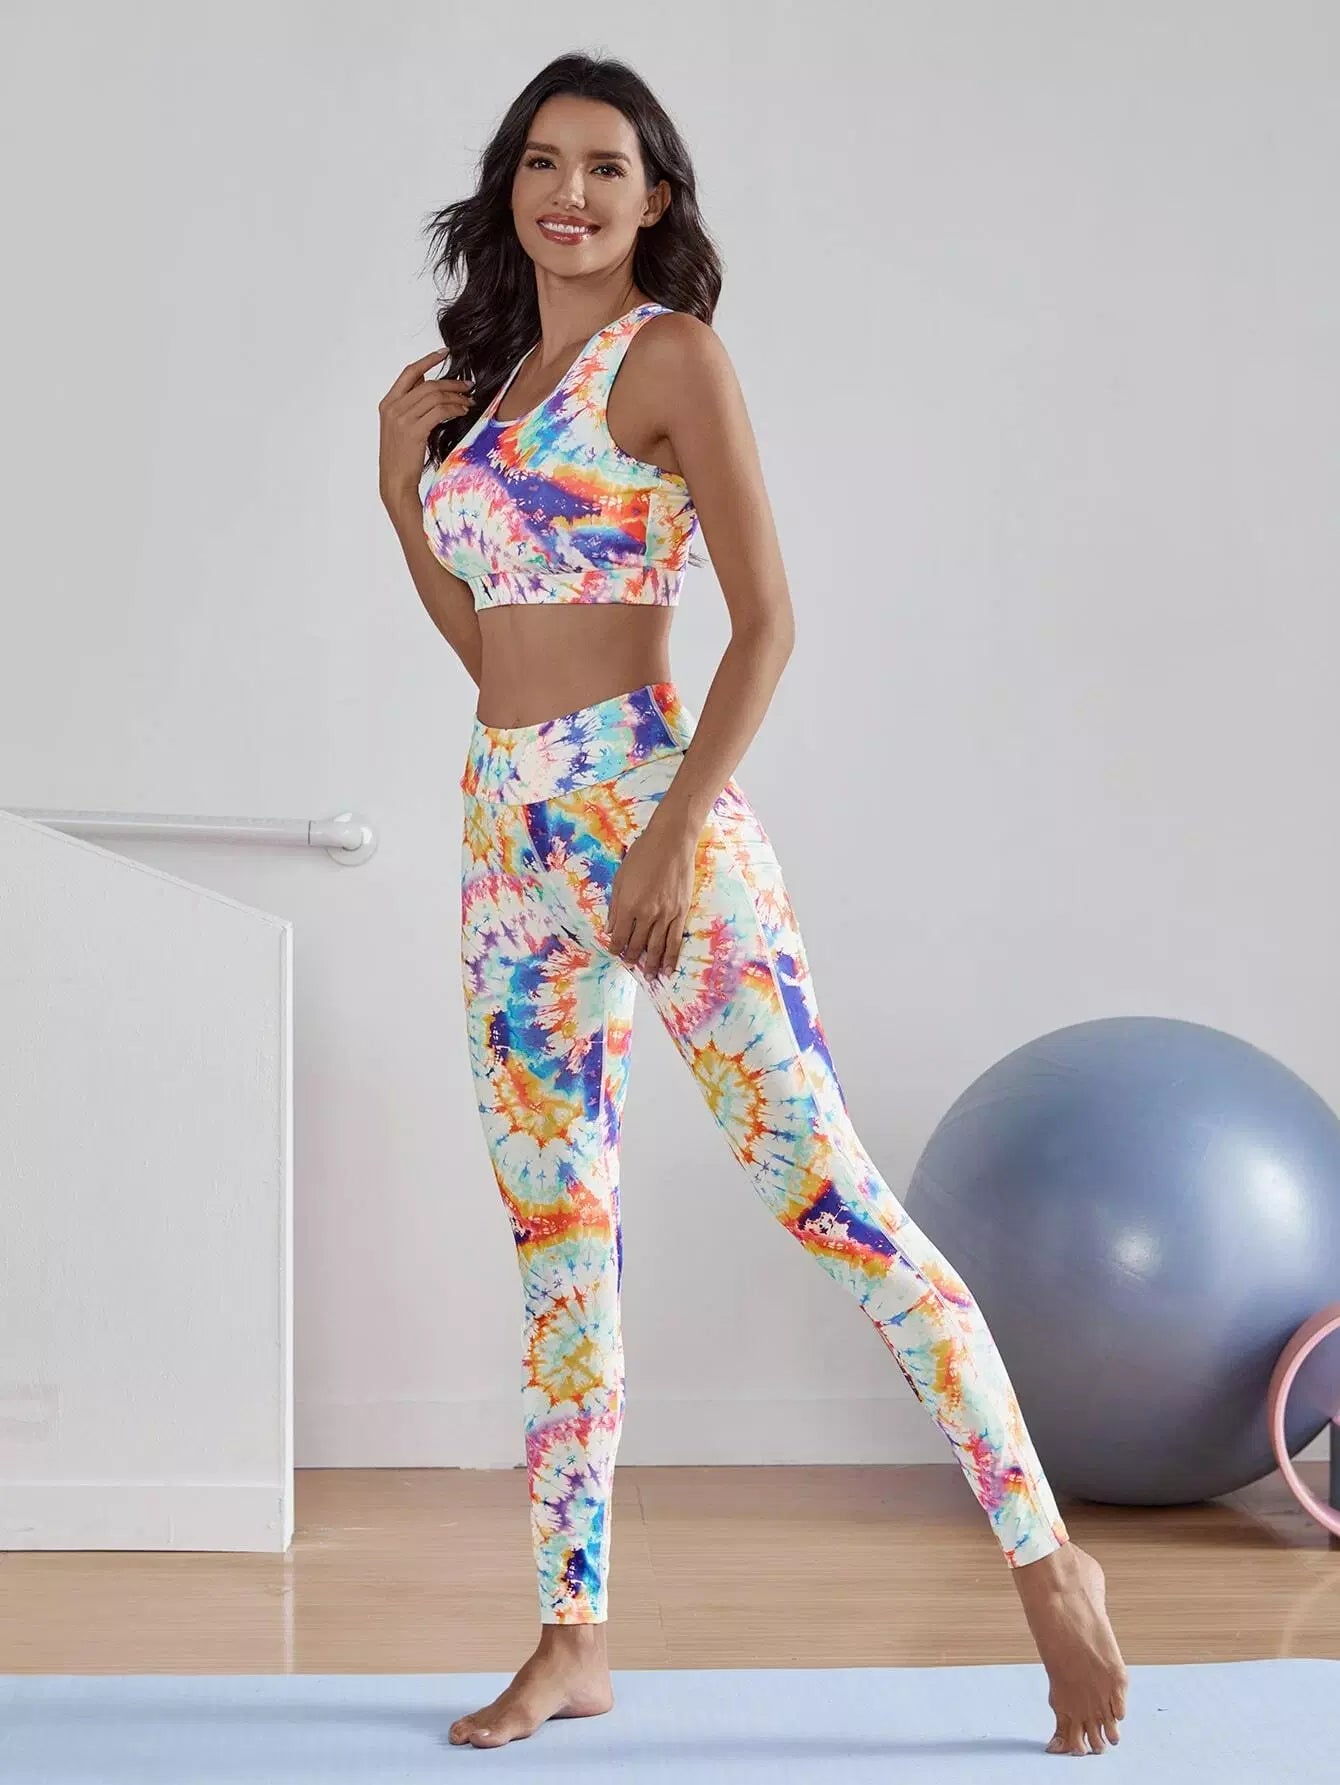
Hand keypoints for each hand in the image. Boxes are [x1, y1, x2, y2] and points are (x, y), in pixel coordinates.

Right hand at [378, 346, 474, 508]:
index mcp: (387, 403)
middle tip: (468, 386)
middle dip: (451, 383)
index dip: (428, 359)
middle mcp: (392, 407)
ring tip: (468, 402)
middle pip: (428, 384)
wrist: (395, 480)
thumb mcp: (400, 426)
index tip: (445, 352)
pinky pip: (439, 411)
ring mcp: (401, 418)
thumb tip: (428, 383)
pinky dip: (454, 409)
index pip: (409, 372)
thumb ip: (411, 405)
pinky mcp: (413, 430)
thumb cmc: (401, 457)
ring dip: (456, 397)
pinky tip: (462, 412)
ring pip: (435, 396)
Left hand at [606, 818, 697, 978]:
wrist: (671, 842)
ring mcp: (667, 915)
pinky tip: (668, 968)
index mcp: (629, 905)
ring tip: (650, 977)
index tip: (614, 953)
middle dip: (633, 958)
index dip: (616, 948)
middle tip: (630, 966)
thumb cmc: (642, 855)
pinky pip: (676, 940)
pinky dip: (672, 957)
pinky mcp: (681, 912)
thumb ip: (615, 907)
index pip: (620, 936)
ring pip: (658, 947)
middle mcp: (648, 914)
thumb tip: (611, 929)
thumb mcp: (620, 879)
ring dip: (652, 964)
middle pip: (638, 945)